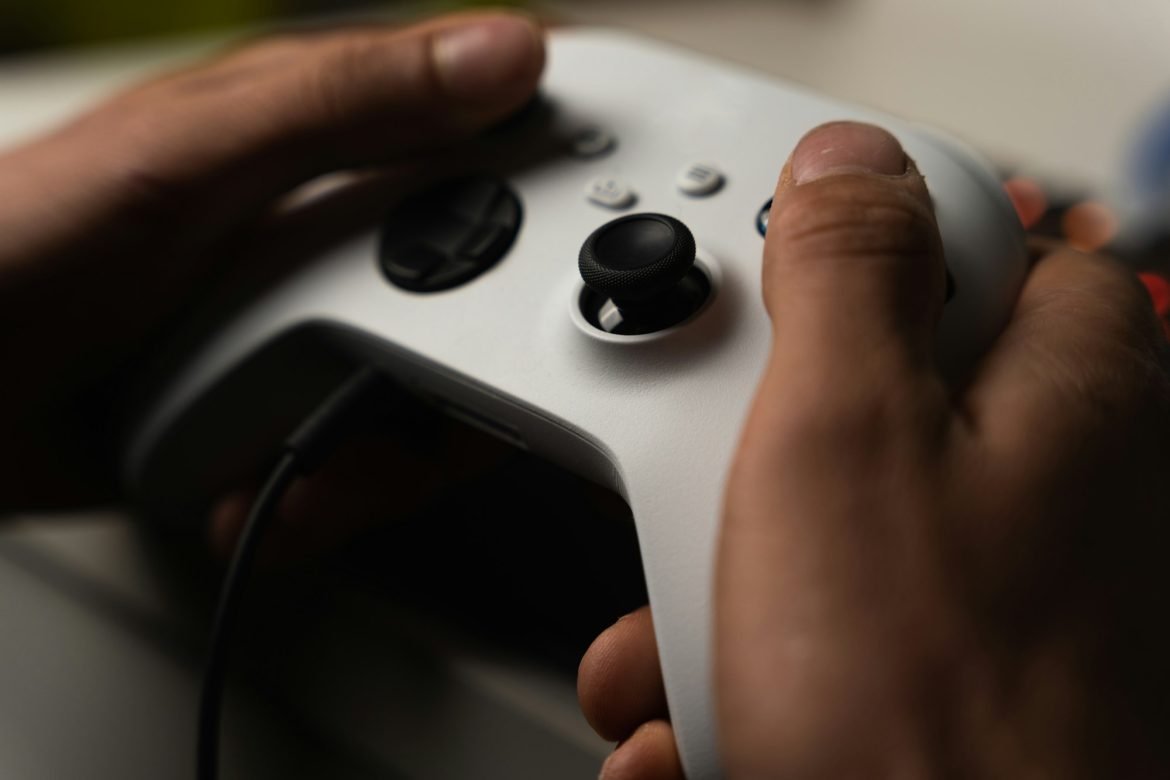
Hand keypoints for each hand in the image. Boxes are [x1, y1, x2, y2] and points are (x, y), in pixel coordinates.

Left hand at [0, 12, 543, 546]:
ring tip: (287, 470)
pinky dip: (326, 502)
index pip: (506, 155)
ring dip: (377, 466)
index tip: (579, 279)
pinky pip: (374, 467)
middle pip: (497, 313)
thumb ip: (346, 103)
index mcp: (340, 142)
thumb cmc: (20, 244)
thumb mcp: (190, 156)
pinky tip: (258, 491)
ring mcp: (328, 334)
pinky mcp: (304, 414)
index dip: (564, 208)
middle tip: (391, 405)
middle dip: (462, 388)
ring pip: (442, 408)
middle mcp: (348, 240)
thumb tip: (503, 56)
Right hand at [579, 122, 1169, 777]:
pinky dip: (743, 662)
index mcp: (1065, 393)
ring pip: (823, 526)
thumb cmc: (930, 717)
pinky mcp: (942, 671)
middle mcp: (1050, 486)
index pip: (981, 243)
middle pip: (868, 394)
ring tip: (669, 652)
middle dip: (743, 457)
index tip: (772, 300)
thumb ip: (849, 273)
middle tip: (700, 495)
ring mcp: (996, 589)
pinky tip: (696, 718)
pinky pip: (823, 626)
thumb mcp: (846, 440)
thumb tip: (851, 164)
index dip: (862, 253)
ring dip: (716, 587)